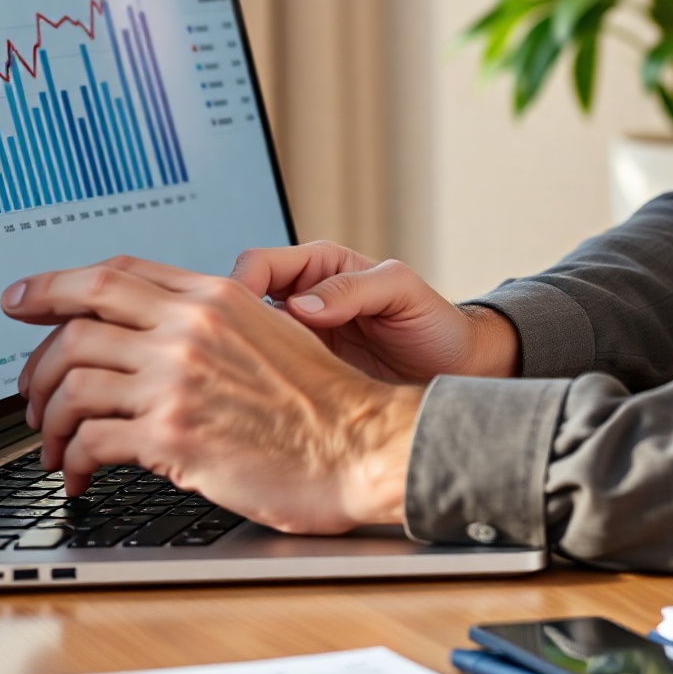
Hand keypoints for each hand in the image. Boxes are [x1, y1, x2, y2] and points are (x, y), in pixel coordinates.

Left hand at [1, 255, 421, 532]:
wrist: (362, 446)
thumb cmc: (322, 403)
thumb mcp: (269, 333)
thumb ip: (211, 323)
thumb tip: (154, 329)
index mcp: (214, 297)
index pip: (113, 274)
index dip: (53, 286)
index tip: (21, 300)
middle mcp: (190, 329)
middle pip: (77, 321)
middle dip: (36, 361)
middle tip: (27, 393)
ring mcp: (179, 380)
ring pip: (72, 380)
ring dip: (47, 418)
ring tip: (52, 443)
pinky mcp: (173, 436)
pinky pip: (90, 440)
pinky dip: (70, 460)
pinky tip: (78, 476)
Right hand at [230, 241, 519, 383]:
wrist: (455, 373)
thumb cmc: (434, 325)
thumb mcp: (403, 292)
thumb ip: (356, 288)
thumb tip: (303, 303)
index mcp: (320, 268)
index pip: (259, 265)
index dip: (237, 286)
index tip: (231, 317)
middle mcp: (302, 302)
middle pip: (238, 305)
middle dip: (222, 327)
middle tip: (217, 358)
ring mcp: (298, 343)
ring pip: (244, 346)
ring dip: (233, 362)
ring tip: (231, 387)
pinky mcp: (301, 380)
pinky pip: (264, 379)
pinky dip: (252, 389)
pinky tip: (252, 407)